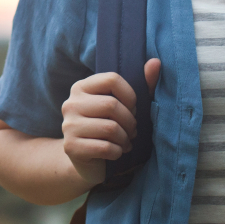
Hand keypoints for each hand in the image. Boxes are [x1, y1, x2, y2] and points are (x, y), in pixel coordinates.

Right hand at [61, 59, 161, 185]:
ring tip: (125, 142)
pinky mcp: (71, 147)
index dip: (130, 96)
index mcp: (81, 87)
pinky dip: (118, 152)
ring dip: (125, 139)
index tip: (132, 109)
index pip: (112, 79)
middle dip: (130, 121)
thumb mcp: (126, 106)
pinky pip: (105, 147)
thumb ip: (143, 84)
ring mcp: (68, 126)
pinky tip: (116, 152)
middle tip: (132, 130)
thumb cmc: (110, 128)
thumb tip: (156, 62)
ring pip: (110, 128)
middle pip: (112, 105)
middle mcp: (70, 103)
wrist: (88, 162)